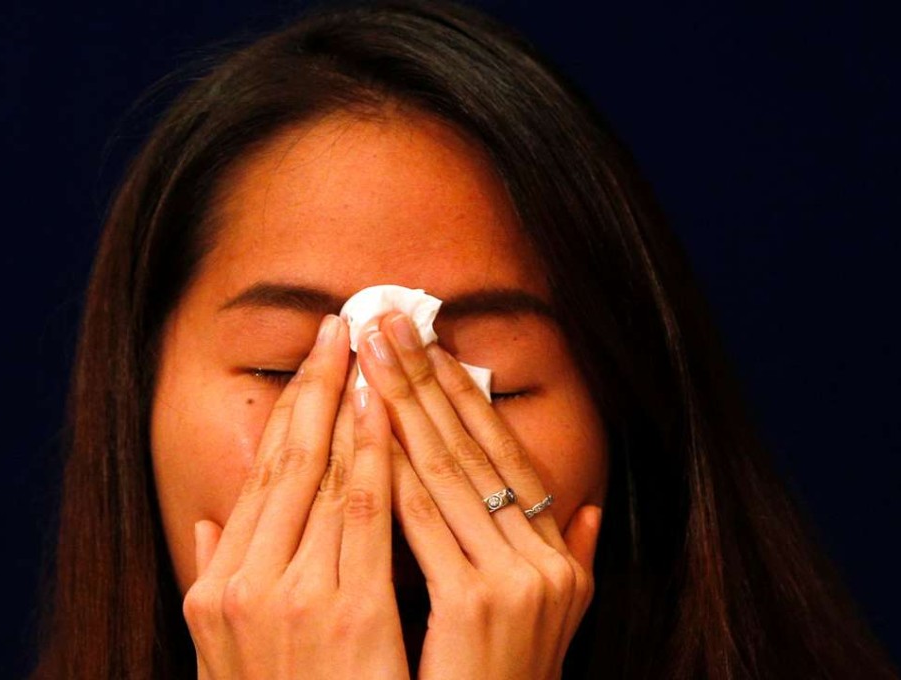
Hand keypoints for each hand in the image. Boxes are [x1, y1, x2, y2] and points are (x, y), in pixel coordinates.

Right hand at [182, 315, 408, 679]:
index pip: (263, 476)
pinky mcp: (343, 613)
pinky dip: (377, 457)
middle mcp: (243, 582)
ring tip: (370, 350)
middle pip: (288, 462)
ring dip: (351, 406)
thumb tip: (208, 525)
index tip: (316, 360)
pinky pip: (365, 516)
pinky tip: (390, 413)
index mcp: (218, 586)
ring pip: (326, 476)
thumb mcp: (222, 652)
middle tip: (343, 326)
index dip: (292, 410)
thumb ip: (213, 581)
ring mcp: (291, 596)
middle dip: (318, 385)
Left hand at [357, 313, 601, 679]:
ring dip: (404, 406)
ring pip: (447, 471)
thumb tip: (583, 509)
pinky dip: (391, 468)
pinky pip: (422, 521)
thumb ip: (568, 561)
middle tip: (386, 319)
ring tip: (371, 351)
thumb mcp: (545, 624)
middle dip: (425, 379)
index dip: (461, 395)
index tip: (426, 345)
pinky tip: (363, 425)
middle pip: (473, 449)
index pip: (501, 455)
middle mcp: (548, 560)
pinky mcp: (481, 603)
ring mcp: (518, 580)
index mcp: (557, 557)